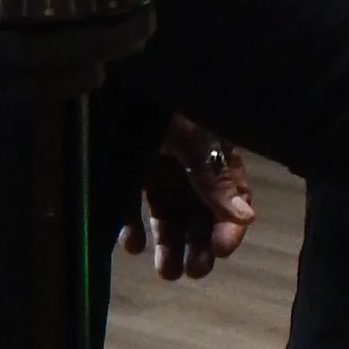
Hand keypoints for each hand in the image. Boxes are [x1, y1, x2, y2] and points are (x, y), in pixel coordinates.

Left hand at [120, 118, 254, 281]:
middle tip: (195, 272)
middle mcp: (186, 159)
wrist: (101, 75)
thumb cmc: (151, 102)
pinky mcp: (123, 168)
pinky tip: (131, 246)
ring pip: (168, 212)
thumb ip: (214, 176)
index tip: (222, 250)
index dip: (230, 224)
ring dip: (170, 243)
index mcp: (210, 146)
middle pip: (200, 209)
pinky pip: (131, 204)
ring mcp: (154, 163)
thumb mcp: (188, 136)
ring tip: (167, 272)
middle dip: (200, 242)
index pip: (232, 193)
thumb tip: (247, 216)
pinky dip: (133, 227)